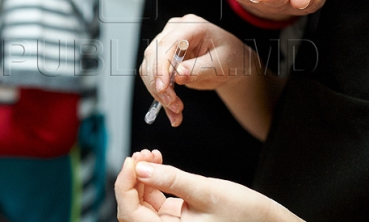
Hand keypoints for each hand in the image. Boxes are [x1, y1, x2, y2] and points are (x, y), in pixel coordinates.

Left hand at [115, 153, 302, 221]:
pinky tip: (159, 163)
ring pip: (143, 204)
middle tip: (143, 153)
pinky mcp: (179, 219)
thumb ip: (170, 179)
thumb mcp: (205, 191)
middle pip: (133, 209)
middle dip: (133, 178)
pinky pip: (156, 202)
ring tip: (153, 154)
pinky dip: (155, 181)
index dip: (124, 184)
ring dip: (143, 177)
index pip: (130, 213)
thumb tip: (139, 168)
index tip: (131, 159)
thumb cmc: (244, 214)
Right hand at [139, 15, 253, 126]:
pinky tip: (172, 111)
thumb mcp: (221, 64)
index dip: (160, 66)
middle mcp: (174, 31)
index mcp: (191, 26)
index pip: (166, 44)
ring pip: (149, 69)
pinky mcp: (163, 59)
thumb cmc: (230, 57)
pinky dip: (160, 96)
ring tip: (176, 113)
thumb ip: (199, 69)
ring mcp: (166, 44)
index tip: (162, 88)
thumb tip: (178, 75)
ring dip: (158, 94)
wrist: (232, 62)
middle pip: (153, 56)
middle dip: (158, 84)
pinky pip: (153, 78)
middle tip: (173, 105)